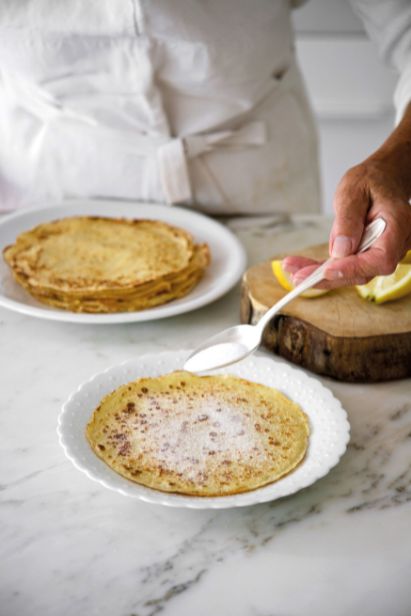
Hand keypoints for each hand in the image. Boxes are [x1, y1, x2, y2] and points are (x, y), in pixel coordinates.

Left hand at [282, 106, 410, 289]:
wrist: (382, 178)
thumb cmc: (371, 180)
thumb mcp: (354, 191)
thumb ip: (347, 220)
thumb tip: (340, 251)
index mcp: (398, 223)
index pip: (381, 257)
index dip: (354, 267)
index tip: (327, 270)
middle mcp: (396, 243)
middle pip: (365, 271)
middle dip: (329, 276)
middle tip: (298, 276)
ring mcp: (385, 251)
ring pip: (354, 273)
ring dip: (323, 275)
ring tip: (294, 270)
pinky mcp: (370, 255)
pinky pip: (349, 266)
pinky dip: (326, 269)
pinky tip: (304, 268)